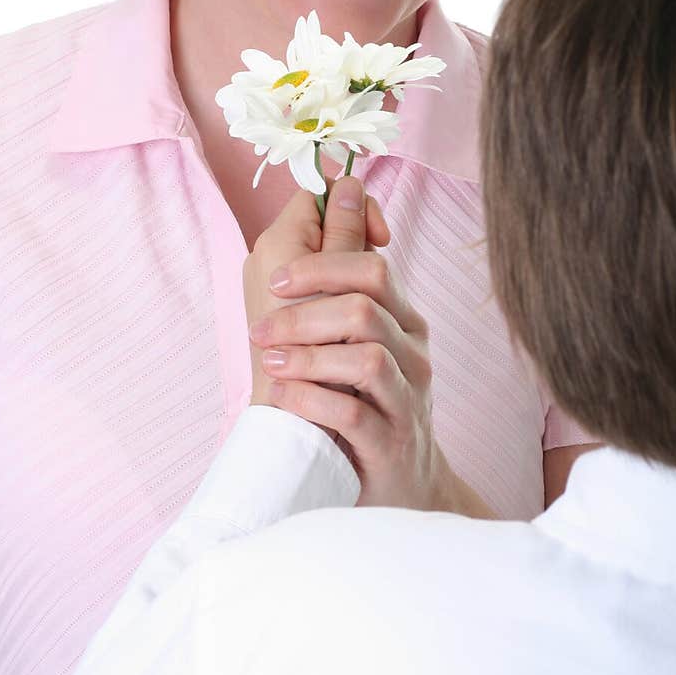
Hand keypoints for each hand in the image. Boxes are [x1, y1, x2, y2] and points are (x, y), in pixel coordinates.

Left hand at [248, 178, 494, 516]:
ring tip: (269, 360)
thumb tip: (342, 184)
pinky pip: (354, 409)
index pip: (372, 259)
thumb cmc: (354, 402)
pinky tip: (284, 397)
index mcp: (400, 316)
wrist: (390, 490)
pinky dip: (310, 396)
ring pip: (363, 349)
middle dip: (307, 295)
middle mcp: (412, 349)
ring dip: (304, 349)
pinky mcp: (392, 442)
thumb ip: (342, 265)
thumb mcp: (346, 333)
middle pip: (370, 292)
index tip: (279, 276)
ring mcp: (407, 396)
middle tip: (263, 318)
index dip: (326, 253)